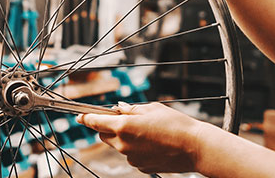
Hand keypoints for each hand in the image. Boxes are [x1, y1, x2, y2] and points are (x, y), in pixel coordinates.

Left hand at [77, 102, 209, 173]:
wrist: (195, 148)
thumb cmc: (175, 124)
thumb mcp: (152, 108)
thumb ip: (131, 109)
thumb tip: (118, 108)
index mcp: (124, 126)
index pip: (95, 122)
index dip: (85, 118)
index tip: (79, 116)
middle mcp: (123, 144)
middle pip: (103, 135)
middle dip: (108, 127)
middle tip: (124, 120)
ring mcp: (131, 158)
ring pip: (118, 146)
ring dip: (124, 138)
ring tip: (147, 132)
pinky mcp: (140, 167)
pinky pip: (131, 155)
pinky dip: (136, 149)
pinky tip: (153, 144)